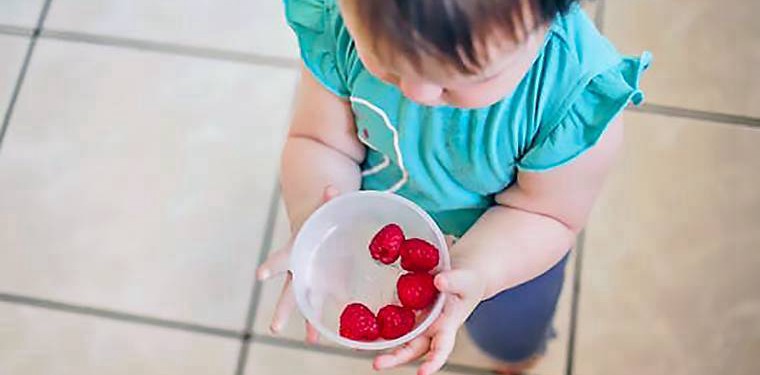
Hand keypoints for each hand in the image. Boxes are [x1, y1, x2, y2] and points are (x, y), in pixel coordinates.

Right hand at [256, 185, 339, 343]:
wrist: (312, 225)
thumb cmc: (315, 217)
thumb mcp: (320, 208)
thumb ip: (327, 201)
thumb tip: (332, 189)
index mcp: (294, 250)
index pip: (279, 259)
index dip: (270, 267)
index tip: (260, 276)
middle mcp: (297, 270)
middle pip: (288, 292)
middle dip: (282, 309)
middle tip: (275, 328)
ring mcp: (309, 280)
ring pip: (304, 305)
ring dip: (307, 322)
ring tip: (312, 341)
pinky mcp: (323, 284)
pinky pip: (322, 304)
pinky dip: (326, 318)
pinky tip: (330, 336)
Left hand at [374, 238, 486, 374]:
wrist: (462, 274)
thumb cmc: (469, 281)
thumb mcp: (466, 280)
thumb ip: (454, 281)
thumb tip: (438, 282)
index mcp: (447, 326)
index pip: (442, 349)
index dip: (433, 362)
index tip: (422, 372)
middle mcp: (430, 329)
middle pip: (412, 349)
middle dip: (395, 358)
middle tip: (377, 364)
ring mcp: (417, 320)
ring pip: (398, 337)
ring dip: (381, 343)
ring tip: (359, 346)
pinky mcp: (407, 309)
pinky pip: (392, 319)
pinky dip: (378, 323)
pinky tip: (361, 324)